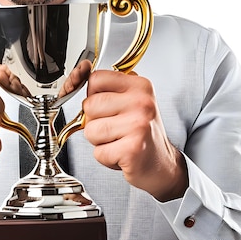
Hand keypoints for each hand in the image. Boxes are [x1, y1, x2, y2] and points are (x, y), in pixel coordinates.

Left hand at [82, 70, 187, 201]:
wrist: (162, 164)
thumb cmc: (142, 133)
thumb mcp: (130, 102)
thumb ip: (107, 89)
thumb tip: (78, 75)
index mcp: (139, 86)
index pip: (96, 78)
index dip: (93, 95)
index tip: (104, 106)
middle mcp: (141, 102)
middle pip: (89, 105)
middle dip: (94, 121)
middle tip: (115, 128)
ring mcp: (138, 125)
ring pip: (91, 130)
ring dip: (99, 141)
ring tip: (119, 141)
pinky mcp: (133, 149)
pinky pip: (98, 152)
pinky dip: (106, 158)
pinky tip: (122, 154)